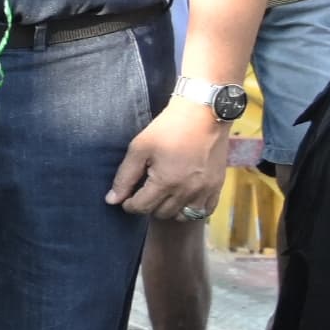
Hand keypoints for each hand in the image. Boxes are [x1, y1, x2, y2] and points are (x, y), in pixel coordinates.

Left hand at [110, 98, 234, 221]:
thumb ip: (125, 176)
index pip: (141, 207)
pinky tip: (182, 197)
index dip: (129, 205)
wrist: (203, 114)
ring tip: (162, 195)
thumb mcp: (139, 148)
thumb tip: (112, 200)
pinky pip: (205, 210)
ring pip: (181, 215)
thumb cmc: (168, 128)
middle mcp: (187, 191)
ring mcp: (205, 190)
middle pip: (160, 213)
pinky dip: (191, 209)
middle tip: (143, 192)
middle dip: (147, 206)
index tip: (126, 198)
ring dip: (168, 209)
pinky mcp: (217, 185)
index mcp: (166, 182)